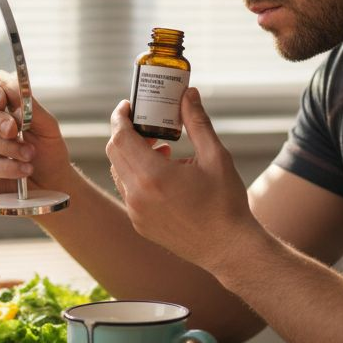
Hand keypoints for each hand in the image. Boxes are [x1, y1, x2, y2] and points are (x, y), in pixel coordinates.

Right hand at [0, 75, 71, 198]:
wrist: (53, 184)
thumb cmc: (48, 153)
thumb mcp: (47, 126)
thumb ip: (29, 104)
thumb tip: (8, 80)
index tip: (2, 100)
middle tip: (17, 131)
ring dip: (7, 147)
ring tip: (29, 156)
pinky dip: (5, 167)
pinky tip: (22, 170)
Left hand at [105, 88, 259, 270]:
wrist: (228, 248)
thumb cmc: (225, 203)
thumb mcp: (215, 157)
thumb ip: (197, 122)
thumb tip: (188, 94)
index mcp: (153, 175)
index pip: (120, 137)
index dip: (120, 117)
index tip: (128, 106)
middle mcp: (137, 195)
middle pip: (115, 152)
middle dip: (127, 133)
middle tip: (150, 125)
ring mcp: (136, 212)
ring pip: (120, 172)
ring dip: (133, 155)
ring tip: (164, 152)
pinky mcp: (140, 224)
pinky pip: (128, 192)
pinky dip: (138, 176)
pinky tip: (165, 176)